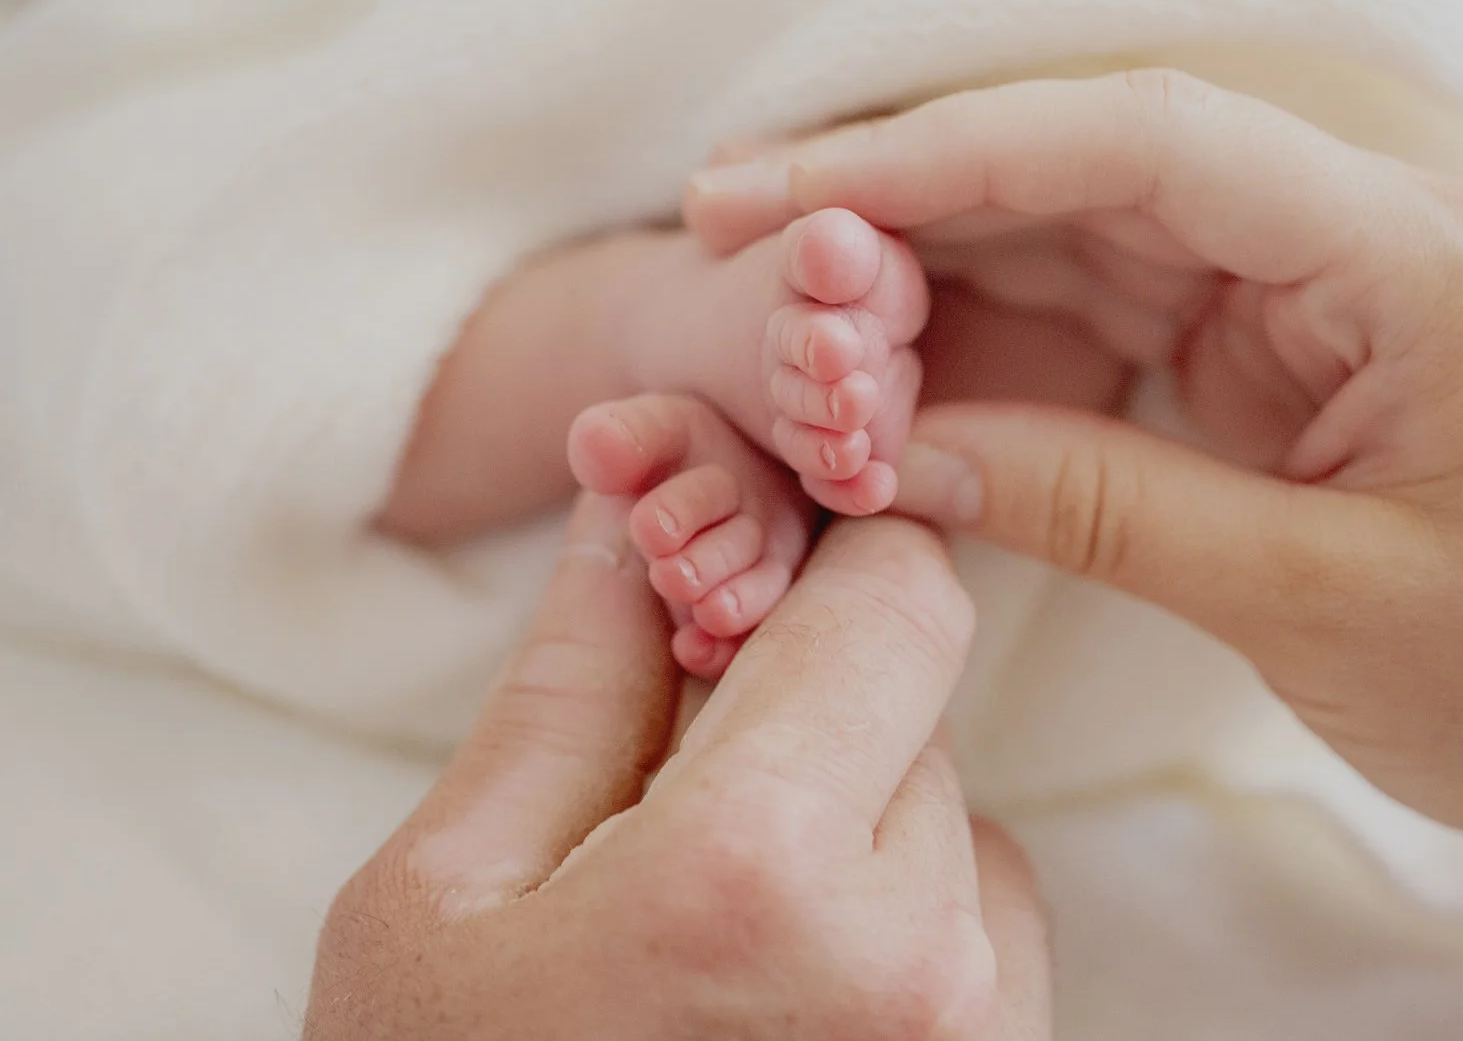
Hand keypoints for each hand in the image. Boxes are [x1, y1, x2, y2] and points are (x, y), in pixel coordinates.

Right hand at [304, 495, 1050, 1038]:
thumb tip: (636, 510)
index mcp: (758, 874)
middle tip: (680, 778)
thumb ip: (573, 678)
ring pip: (952, 806)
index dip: (830, 557)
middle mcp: (918, 962)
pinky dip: (895, 908)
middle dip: (808, 699)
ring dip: (851, 811)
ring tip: (718, 918)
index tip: (758, 573)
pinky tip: (778, 985)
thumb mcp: (449, 889)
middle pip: (922, 698)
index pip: (899, 599)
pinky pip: (980, 918)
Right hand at [685, 72, 1462, 856]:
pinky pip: (1102, 320)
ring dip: (932, 274)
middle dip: (903, 200)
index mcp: (1395, 250)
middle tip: (737, 232)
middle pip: (1082, 171)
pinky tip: (894, 370)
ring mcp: (1298, 295)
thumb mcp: (1321, 597)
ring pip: (1076, 241)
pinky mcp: (1266, 358)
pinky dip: (991, 346)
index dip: (938, 157)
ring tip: (792, 317)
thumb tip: (908, 455)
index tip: (785, 197)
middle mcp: (1338, 238)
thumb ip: (1105, 507)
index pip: (1134, 145)